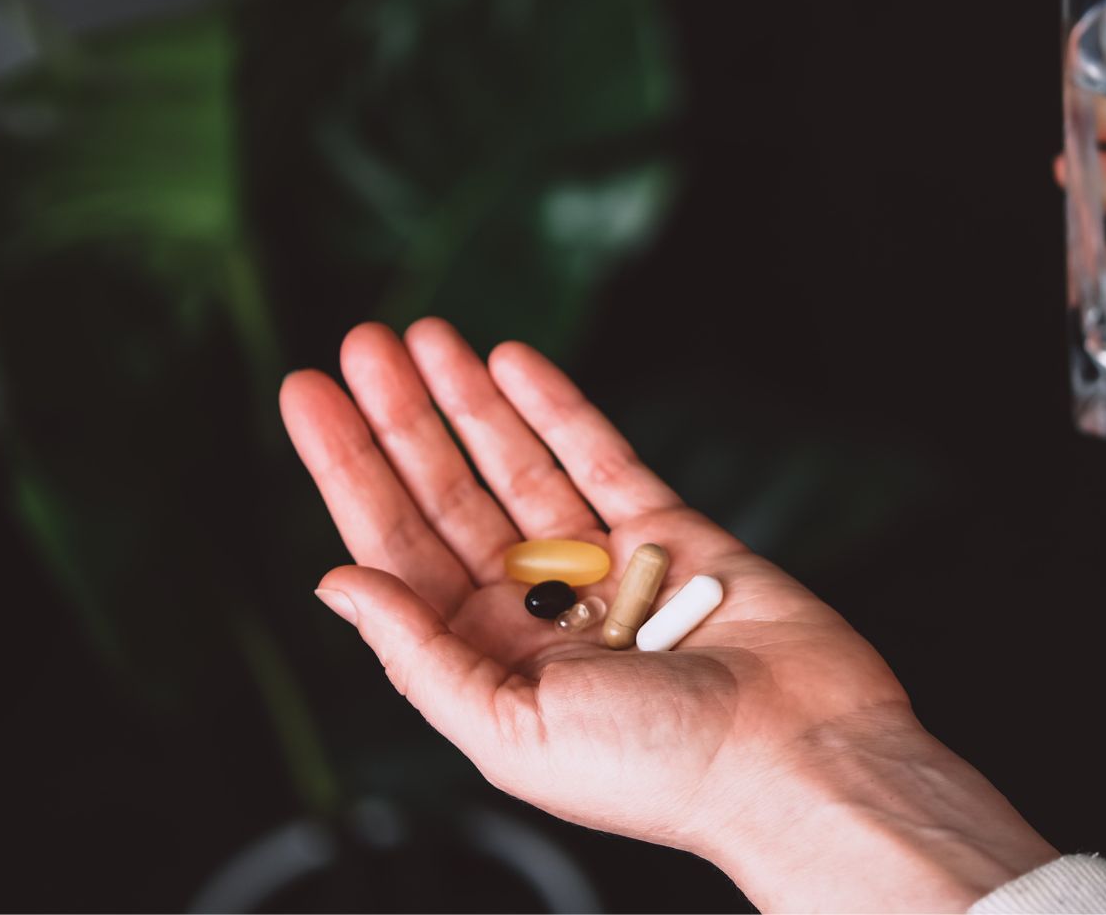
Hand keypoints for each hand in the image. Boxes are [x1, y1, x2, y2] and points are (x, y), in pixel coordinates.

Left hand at [280, 319, 1054, 910]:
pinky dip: (557, 408)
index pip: (398, 548)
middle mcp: (536, 612)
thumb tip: (338, 584)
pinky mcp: (671, 534)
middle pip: (449, 495)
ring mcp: (603, 568)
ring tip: (424, 336)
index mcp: (488, 662)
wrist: (796, 756)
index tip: (309, 398)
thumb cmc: (657, 768)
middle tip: (359, 344)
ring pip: (518, 465)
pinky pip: (601, 458)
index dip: (348, 471)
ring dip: (469, 400)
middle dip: (401, 419)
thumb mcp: (508, 728)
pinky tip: (513, 364)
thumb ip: (420, 656)